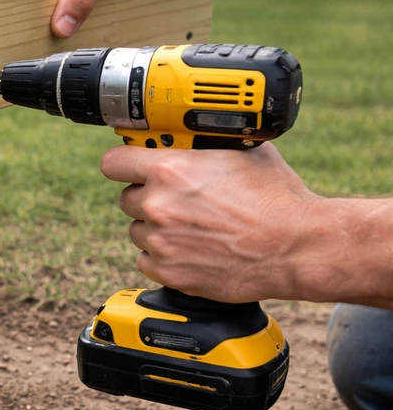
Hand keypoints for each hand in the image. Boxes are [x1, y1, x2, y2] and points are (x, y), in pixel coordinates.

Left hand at [100, 143, 319, 302]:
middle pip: (127, 199)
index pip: (113, 163)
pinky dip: (163, 257)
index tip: (130, 166)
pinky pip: (146, 261)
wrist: (297, 246)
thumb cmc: (277, 199)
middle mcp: (158, 206)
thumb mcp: (243, 152)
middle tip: (177, 200)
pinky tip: (191, 249)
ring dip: (156, 229)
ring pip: (138, 231)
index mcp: (170, 170)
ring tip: (192, 227)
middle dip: (148, 197)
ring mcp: (161, 242)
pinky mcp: (169, 273)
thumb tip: (196, 136)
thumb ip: (206, 145)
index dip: (124, 163)